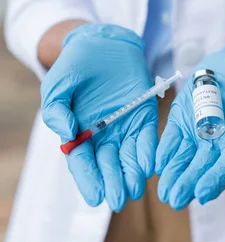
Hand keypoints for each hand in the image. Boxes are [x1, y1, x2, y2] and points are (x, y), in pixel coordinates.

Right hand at [41, 24, 157, 210]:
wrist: (102, 43)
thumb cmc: (75, 65)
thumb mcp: (57, 85)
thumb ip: (57, 109)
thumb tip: (67, 133)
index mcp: (80, 133)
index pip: (83, 163)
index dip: (89, 180)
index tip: (95, 197)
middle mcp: (104, 136)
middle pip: (108, 164)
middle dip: (113, 182)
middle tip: (119, 198)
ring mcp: (126, 127)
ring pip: (129, 156)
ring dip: (132, 173)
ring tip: (135, 188)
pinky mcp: (145, 115)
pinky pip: (148, 137)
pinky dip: (149, 151)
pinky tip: (150, 165)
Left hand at [155, 39, 224, 209]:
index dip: (215, 180)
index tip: (202, 193)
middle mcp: (217, 143)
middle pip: (202, 167)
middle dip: (188, 183)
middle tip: (175, 199)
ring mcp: (198, 131)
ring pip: (184, 156)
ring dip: (174, 172)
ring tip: (164, 190)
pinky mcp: (183, 117)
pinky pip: (172, 136)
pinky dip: (165, 149)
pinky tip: (157, 163)